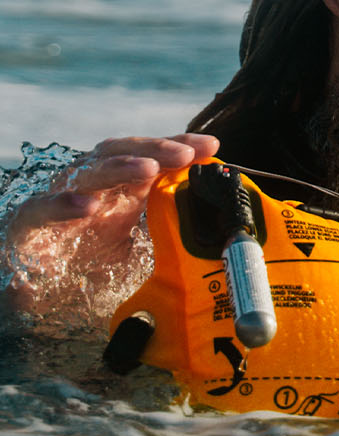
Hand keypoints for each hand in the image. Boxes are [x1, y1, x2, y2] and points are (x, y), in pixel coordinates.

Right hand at [3, 133, 218, 323]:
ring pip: (88, 172)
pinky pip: (42, 208)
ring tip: (148, 168)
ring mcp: (60, 200)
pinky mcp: (29, 224)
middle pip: (124, 154)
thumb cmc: (88, 262)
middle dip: (156, 149)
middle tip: (186, 153)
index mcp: (120, 189)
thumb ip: (166, 235)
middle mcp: (92, 186)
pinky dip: (63, 206)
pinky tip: (88, 208)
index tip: (211, 145)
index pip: (152, 158)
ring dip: (120, 167)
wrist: (34, 289)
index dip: (179, 147)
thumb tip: (210, 231)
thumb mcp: (138, 250)